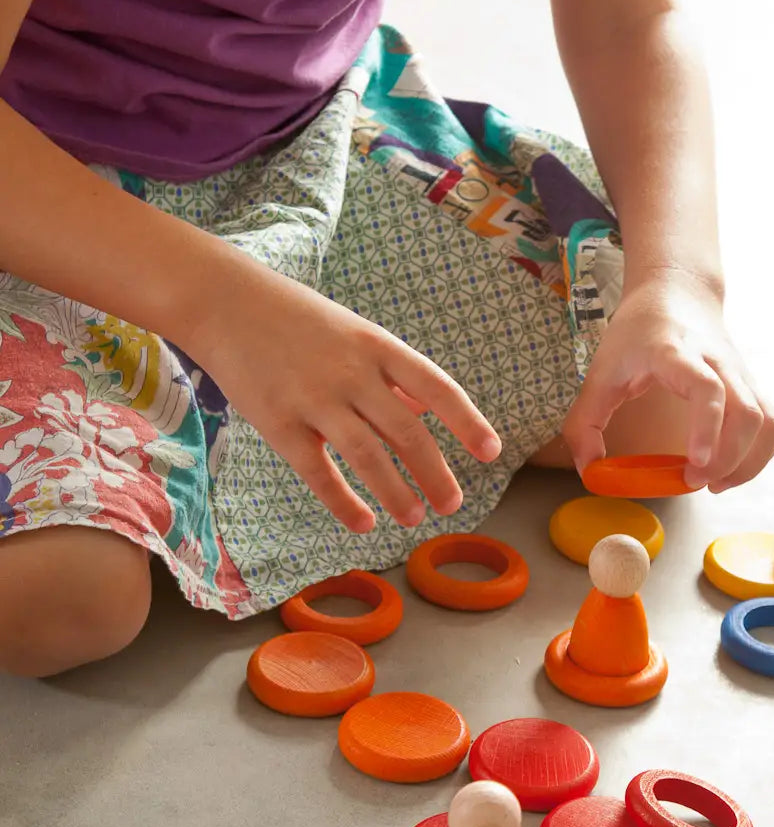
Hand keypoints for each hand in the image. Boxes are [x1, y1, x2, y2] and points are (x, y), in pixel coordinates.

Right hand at [179, 255, 501, 532]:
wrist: (228, 304)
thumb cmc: (299, 320)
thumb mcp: (356, 332)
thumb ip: (390, 373)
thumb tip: (426, 409)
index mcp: (378, 346)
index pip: (437, 386)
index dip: (467, 421)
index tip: (492, 451)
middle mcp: (352, 372)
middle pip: (407, 431)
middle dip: (435, 472)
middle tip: (454, 503)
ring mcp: (314, 398)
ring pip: (368, 456)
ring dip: (396, 493)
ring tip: (415, 518)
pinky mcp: (278, 423)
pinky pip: (318, 472)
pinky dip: (344, 502)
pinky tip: (363, 522)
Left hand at [561, 272, 773, 492]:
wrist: (676, 292)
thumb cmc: (638, 332)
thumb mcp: (600, 371)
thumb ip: (585, 423)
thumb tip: (590, 472)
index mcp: (676, 354)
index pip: (707, 388)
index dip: (708, 427)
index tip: (696, 462)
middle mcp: (717, 362)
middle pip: (747, 412)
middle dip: (729, 458)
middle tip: (695, 481)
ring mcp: (740, 373)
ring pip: (767, 421)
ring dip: (748, 461)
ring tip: (715, 482)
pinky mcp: (751, 384)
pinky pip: (772, 424)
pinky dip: (760, 453)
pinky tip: (732, 467)